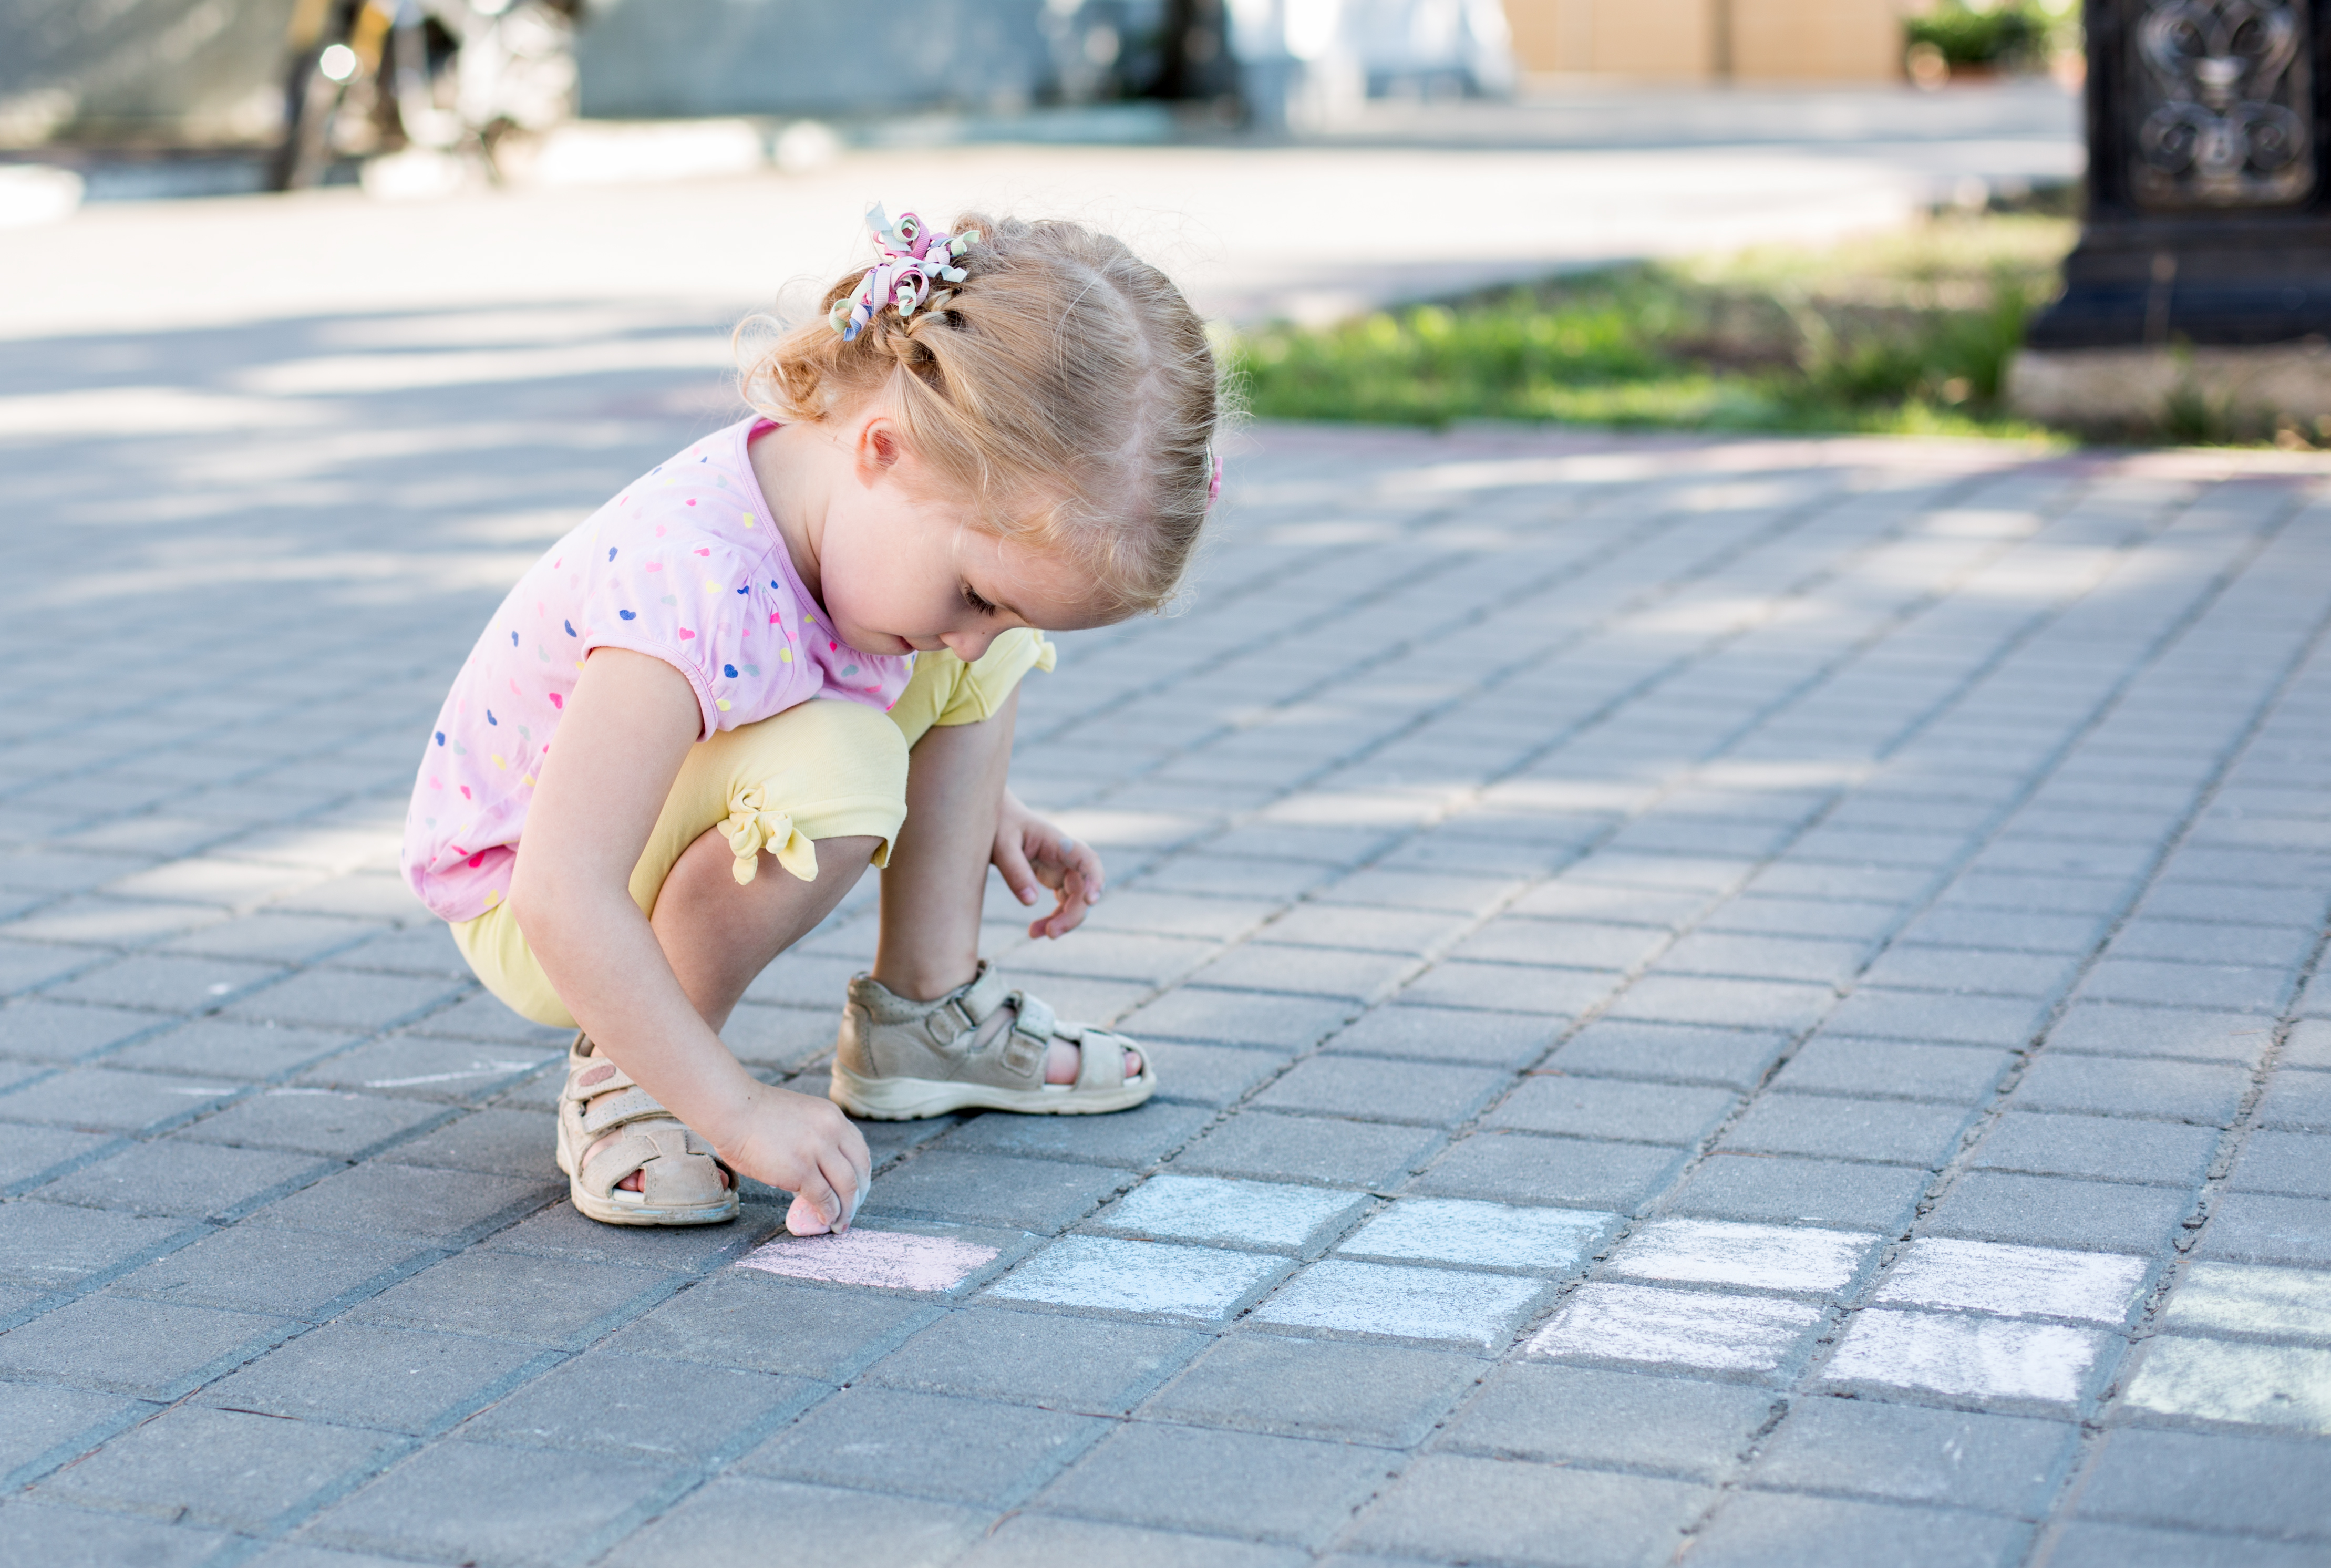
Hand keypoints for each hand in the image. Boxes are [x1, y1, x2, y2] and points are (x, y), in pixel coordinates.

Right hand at [710, 1082, 871, 1235]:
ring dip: (846, 1210)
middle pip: (859, 1171)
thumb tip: (820, 1175)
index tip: (856, 1192)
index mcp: (833, 1117)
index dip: (861, 1176)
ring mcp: (817, 1150)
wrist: (733, 1110)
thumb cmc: (756, 1117)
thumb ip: (815, 1141)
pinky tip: (824, 1220)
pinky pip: (823, 1197)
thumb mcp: (801, 1119)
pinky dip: (827, 1213)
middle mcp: (832, 1131)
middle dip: (858, 1197)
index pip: (860, 1151)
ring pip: (846, 1187)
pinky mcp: (801, 1169)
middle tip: (850, 1213)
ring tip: (839, 1224)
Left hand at [993, 789, 1103, 939]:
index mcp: (1058, 842)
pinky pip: (1063, 904)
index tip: (1091, 900)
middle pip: (1084, 889)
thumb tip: (1031, 903)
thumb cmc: (999, 823)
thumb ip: (1015, 870)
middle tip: (1050, 933)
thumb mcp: (1001, 844)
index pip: (1088, 859)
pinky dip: (1053, 919)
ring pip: (1076, 901)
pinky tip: (1035, 930)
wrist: (995, 817)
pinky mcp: (1054, 879)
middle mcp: (1066, 857)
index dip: (1095, 880)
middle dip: (1073, 915)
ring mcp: (1062, 869)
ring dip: (1062, 921)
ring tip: (1035, 934)